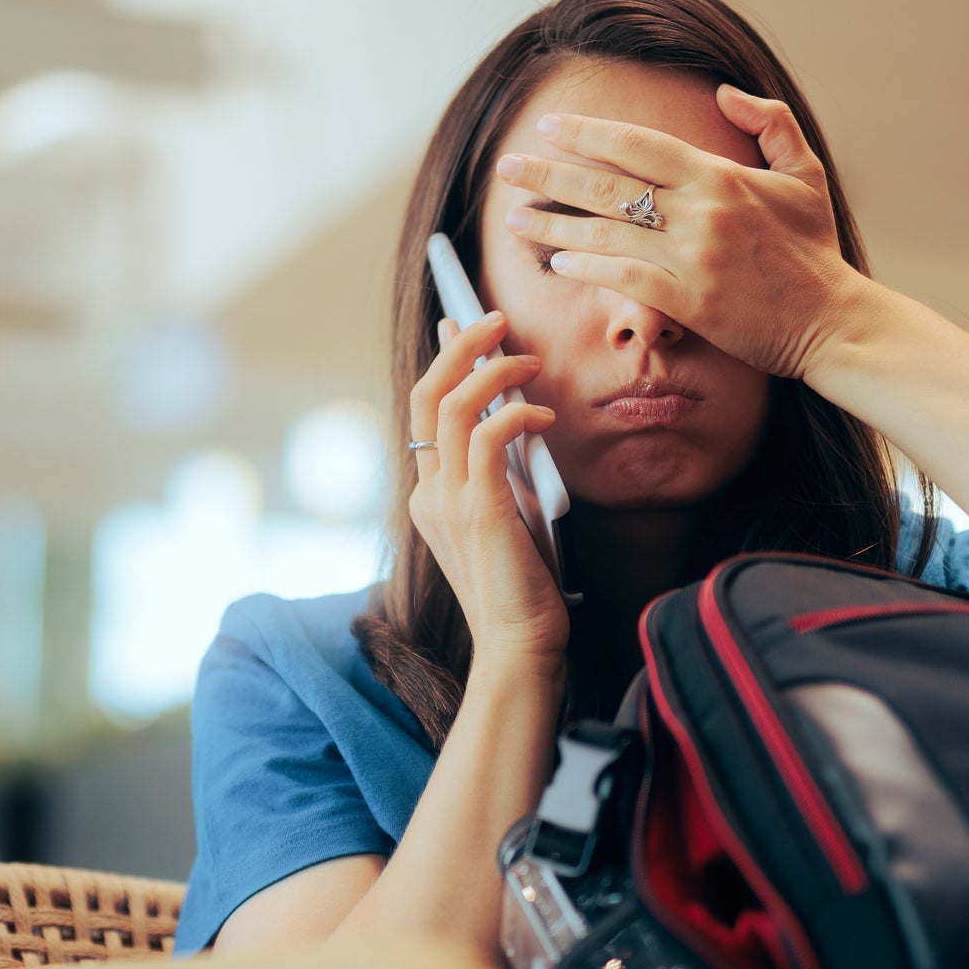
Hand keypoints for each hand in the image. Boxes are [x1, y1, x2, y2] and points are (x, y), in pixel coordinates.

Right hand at [407, 311, 570, 665]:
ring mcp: (448, 501)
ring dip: (491, 369)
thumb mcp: (508, 519)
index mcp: (429, 496)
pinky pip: (488, 436)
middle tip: (496, 319)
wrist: (518, 648)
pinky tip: (545, 417)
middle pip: (426, 395)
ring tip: (527, 359)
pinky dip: (517, 414)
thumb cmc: (523, 590)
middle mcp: (429, 493)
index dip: (442, 363)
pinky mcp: (479, 510)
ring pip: (452, 405)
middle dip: (460, 347)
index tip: (461, 326)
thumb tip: (518, 422)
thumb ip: (501, 475)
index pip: (423, 412)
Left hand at [496, 86, 873, 381]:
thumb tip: (724, 92)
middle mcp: (700, 211)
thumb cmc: (815, 251)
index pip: (638, 145)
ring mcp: (691, 257)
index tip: (548, 127)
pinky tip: (559, 263)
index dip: (588, 134)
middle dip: (549, 174)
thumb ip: (769, 123)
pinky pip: (624, 279)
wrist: (833, 320)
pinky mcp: (689, 301)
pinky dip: (589, 268)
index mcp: (720, 175)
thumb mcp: (804, 173)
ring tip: (514, 219)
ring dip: (553, 225)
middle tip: (507, 167)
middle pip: (607, 185)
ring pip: (606, 233)